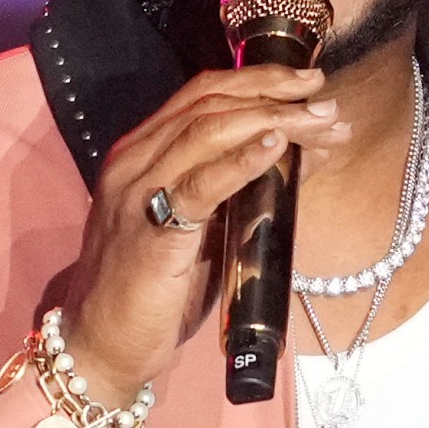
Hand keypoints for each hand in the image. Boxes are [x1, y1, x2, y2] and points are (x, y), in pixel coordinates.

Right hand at [60, 67, 349, 402]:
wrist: (102, 346)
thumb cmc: (154, 292)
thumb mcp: (201, 230)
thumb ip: (234, 191)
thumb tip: (294, 157)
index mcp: (141, 153)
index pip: (201, 94)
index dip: (258, 80)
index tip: (308, 83)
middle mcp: (134, 161)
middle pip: (209, 101)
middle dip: (274, 93)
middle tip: (326, 100)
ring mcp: (136, 192)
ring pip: (209, 131)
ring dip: (274, 120)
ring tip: (321, 123)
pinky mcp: (149, 231)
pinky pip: (200, 184)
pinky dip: (241, 160)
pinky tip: (275, 146)